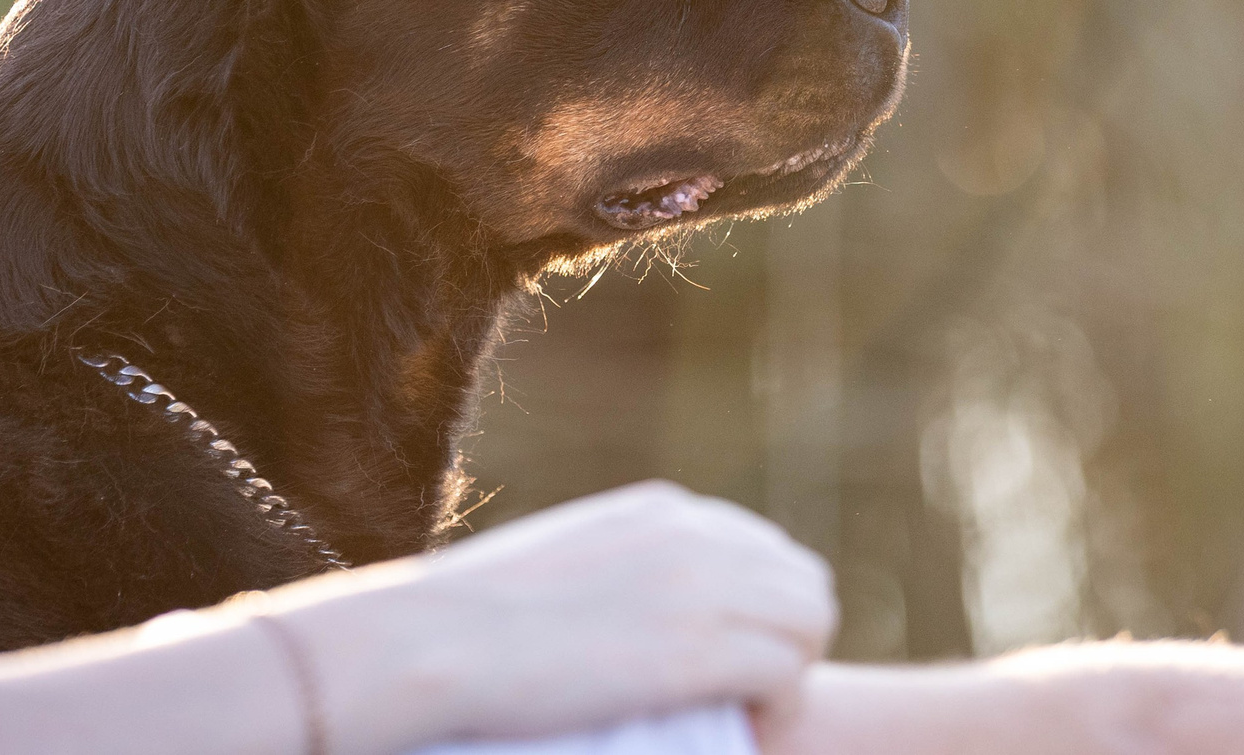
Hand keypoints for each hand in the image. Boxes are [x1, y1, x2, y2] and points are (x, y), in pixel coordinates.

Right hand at [253, 481, 836, 754]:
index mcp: (658, 511)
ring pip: (812, 618)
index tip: (722, 667)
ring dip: (789, 675)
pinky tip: (741, 733)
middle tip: (739, 703)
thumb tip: (627, 617)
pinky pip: (792, 672)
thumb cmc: (463, 623)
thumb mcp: (556, 569)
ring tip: (740, 720)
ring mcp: (699, 584)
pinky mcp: (699, 648)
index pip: (761, 549)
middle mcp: (692, 532)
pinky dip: (778, 712)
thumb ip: (612, 574)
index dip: (756, 613)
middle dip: (785, 642)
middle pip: (802, 579)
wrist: (430, 642)